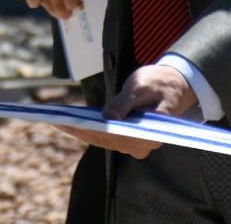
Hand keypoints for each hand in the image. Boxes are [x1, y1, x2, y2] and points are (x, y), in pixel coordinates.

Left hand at [59, 64, 196, 158]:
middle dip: (79, 130)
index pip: (113, 135)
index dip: (88, 129)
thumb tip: (108, 118)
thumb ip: (124, 103)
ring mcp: (135, 145)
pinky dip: (88, 129)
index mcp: (150, 135)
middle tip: (55, 120)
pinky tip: (72, 122)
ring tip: (58, 120)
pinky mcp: (129, 140)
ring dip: (80, 130)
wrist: (175, 86)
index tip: (68, 123)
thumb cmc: (160, 84)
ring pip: (103, 140)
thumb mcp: (141, 87)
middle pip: (105, 139)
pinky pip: (106, 137)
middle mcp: (142, 145)